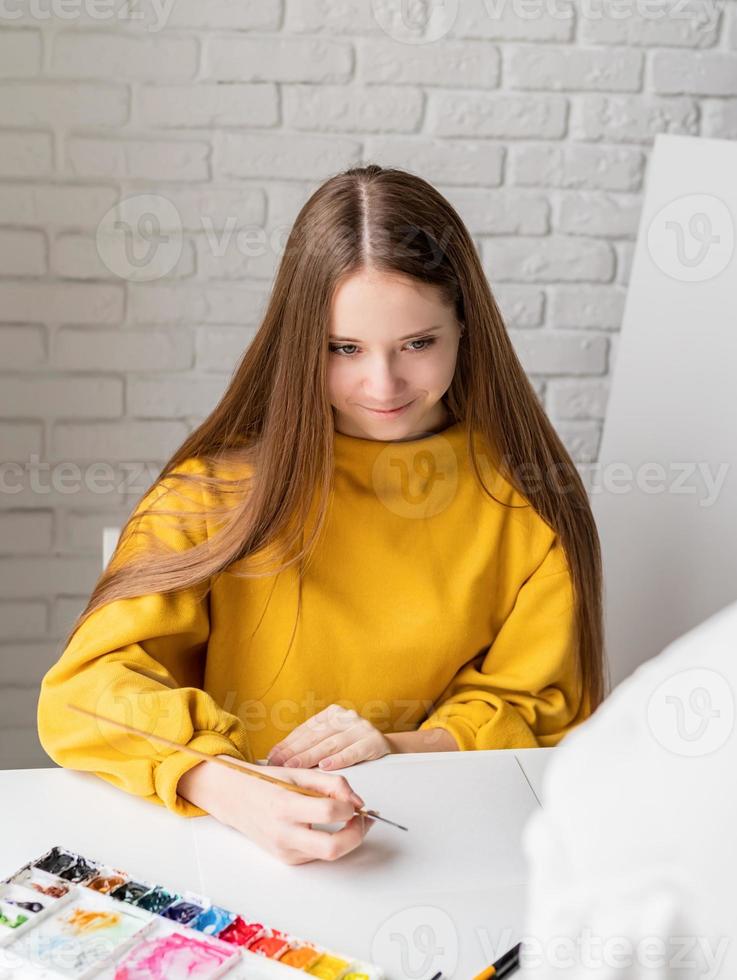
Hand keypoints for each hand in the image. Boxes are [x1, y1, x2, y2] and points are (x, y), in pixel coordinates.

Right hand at [178, 755, 374, 865]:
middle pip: (333, 848)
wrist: (235, 800)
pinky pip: (317, 855)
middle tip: (363, 821)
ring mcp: (285, 850)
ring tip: (349, 821)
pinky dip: (329, 842)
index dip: (350, 807)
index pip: (330, 812)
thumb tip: (357, 802)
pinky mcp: (287, 860)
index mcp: (286, 805)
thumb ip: (331, 784)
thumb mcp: (298, 773)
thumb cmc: (266, 783)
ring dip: (347, 840)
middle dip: (356, 835)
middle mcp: (284, 833)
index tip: (355, 801)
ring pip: (328, 855)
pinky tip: (327, 827)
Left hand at [267, 704, 393, 769]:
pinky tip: (326, 766)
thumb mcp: (330, 741)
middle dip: (295, 752)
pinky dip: (339, 759)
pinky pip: (354, 751)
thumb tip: (276, 757)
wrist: (387, 749)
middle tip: (279, 764)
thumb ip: (309, 747)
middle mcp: (346, 717)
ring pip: (331, 744)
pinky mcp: (374, 741)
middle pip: (316, 736)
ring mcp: (361, 727)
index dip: (288, 743)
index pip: (306, 729)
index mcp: (332, 714)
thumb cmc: (352, 748)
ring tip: (296, 766)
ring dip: (311, 757)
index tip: (272, 756)